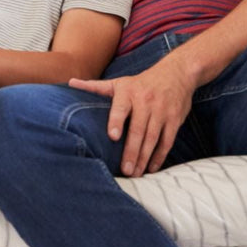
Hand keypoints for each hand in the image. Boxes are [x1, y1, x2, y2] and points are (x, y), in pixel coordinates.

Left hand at [70, 59, 196, 176]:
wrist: (176, 73)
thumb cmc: (140, 83)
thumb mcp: (118, 82)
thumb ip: (95, 87)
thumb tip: (70, 82)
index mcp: (128, 92)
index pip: (121, 108)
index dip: (116, 121)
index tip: (112, 136)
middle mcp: (146, 101)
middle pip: (138, 129)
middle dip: (131, 151)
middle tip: (124, 170)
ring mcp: (161, 111)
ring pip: (153, 138)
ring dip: (144, 157)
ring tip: (135, 173)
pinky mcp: (174, 120)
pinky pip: (167, 141)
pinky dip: (160, 156)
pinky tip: (151, 168)